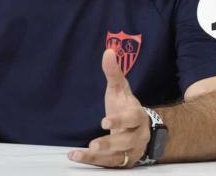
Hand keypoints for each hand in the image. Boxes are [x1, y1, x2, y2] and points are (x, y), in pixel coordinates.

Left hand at [68, 49, 150, 167]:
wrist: (140, 128)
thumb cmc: (126, 106)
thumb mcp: (120, 89)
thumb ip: (114, 73)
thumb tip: (108, 51)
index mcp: (137, 116)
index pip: (131, 119)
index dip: (119, 121)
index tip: (104, 122)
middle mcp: (137, 135)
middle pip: (126, 141)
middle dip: (110, 143)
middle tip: (94, 144)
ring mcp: (131, 150)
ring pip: (117, 156)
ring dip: (99, 156)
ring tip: (80, 153)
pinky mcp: (123, 161)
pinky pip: (108, 164)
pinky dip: (92, 161)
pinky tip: (76, 156)